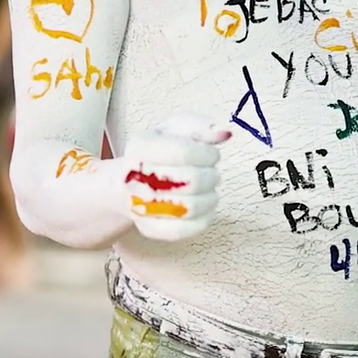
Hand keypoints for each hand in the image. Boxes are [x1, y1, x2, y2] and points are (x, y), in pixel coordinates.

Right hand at [116, 114, 229, 242]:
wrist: (133, 179)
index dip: (207, 154)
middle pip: (191, 181)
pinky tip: (202, 206)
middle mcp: (134, 177)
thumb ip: (201, 126)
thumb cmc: (160, 151)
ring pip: (190, 207)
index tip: (212, 153)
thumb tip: (223, 133)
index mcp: (140, 146)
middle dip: (210, 176)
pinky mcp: (150, 228)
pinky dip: (202, 218)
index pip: (184, 153)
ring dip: (210, 197)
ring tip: (207, 188)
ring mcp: (139, 206)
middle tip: (210, 172)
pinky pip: (184, 230)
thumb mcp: (177, 129)